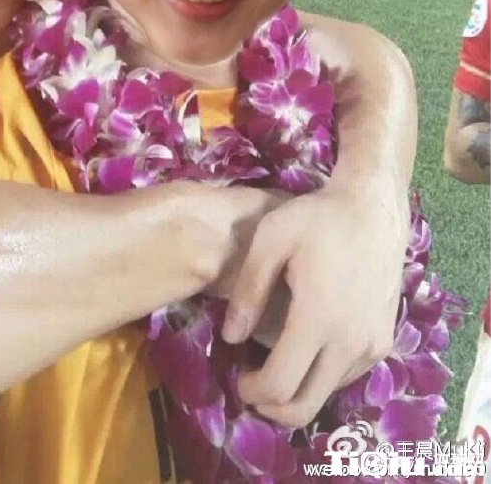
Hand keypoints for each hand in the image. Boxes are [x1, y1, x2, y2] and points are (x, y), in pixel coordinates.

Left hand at [220, 178, 407, 427]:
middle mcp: (350, 343)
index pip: (280, 385)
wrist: (374, 208)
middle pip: (306, 407)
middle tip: (252, 385)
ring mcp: (372, 345)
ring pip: (327, 393)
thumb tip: (230, 336)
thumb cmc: (319, 218)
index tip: (237, 376)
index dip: (251, 390)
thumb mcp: (271, 238)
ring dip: (298, 391)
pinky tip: (307, 348)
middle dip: (272, 407)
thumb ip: (248, 289)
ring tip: (277, 361)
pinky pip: (347, 376)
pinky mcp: (384, 341)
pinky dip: (322, 375)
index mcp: (318, 319)